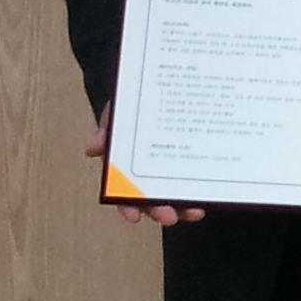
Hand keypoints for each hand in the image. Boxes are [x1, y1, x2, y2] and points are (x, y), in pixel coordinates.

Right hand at [94, 102, 209, 225]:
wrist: (167, 84)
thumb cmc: (137, 103)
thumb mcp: (119, 112)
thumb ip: (107, 130)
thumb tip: (93, 148)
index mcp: (129, 167)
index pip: (126, 193)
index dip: (128, 207)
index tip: (133, 217)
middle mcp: (151, 173)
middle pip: (153, 200)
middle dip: (160, 212)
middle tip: (168, 216)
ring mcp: (174, 169)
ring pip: (177, 196)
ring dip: (184, 209)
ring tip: (193, 212)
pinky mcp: (194, 160)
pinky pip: (197, 180)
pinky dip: (202, 191)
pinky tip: (208, 197)